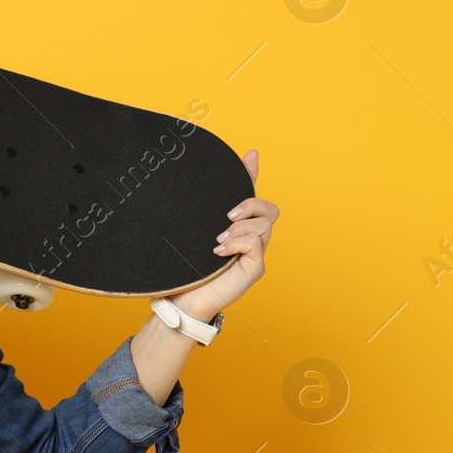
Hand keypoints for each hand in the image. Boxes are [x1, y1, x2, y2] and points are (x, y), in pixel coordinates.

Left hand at [172, 148, 278, 320]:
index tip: (250, 154)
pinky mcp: (254, 268)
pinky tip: (219, 251)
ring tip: (218, 240)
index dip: (252, 174)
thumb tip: (187, 180)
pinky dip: (238, 243)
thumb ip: (198, 213)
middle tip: (226, 216)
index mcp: (238, 227)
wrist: (182, 298)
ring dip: (240, 228)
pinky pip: (256, 245)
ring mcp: (255, 254)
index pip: (252, 196)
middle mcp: (251, 238)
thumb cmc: (185, 268)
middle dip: (250, 204)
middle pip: (270, 209)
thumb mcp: (191, 233)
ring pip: (264, 226)